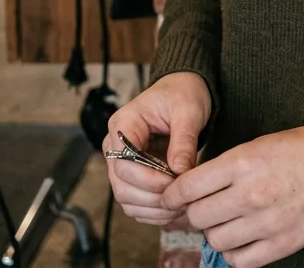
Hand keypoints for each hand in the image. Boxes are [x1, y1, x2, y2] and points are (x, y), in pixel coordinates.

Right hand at [104, 71, 211, 225]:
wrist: (183, 92)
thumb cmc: (182, 94)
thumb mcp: (188, 110)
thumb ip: (183, 140)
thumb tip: (180, 172)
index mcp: (122, 124)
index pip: (124, 162)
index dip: (148, 178)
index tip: (175, 181)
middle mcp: (115, 147)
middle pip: (122, 186)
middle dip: (153, 197)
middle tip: (182, 198)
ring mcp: (122, 164)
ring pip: (127, 199)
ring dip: (153, 209)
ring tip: (181, 206)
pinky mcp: (133, 177)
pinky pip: (137, 203)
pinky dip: (154, 211)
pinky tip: (175, 209)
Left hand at [162, 124, 303, 267]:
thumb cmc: (298, 151)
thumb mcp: (258, 145)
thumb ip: (224, 168)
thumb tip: (191, 191)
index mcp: (244, 162)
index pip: (189, 186)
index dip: (173, 194)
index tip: (171, 197)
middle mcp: (251, 194)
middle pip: (198, 217)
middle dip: (195, 213)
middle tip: (204, 207)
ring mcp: (266, 222)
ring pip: (216, 241)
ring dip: (216, 232)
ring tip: (228, 221)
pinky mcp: (280, 245)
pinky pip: (239, 261)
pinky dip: (234, 253)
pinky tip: (241, 238)